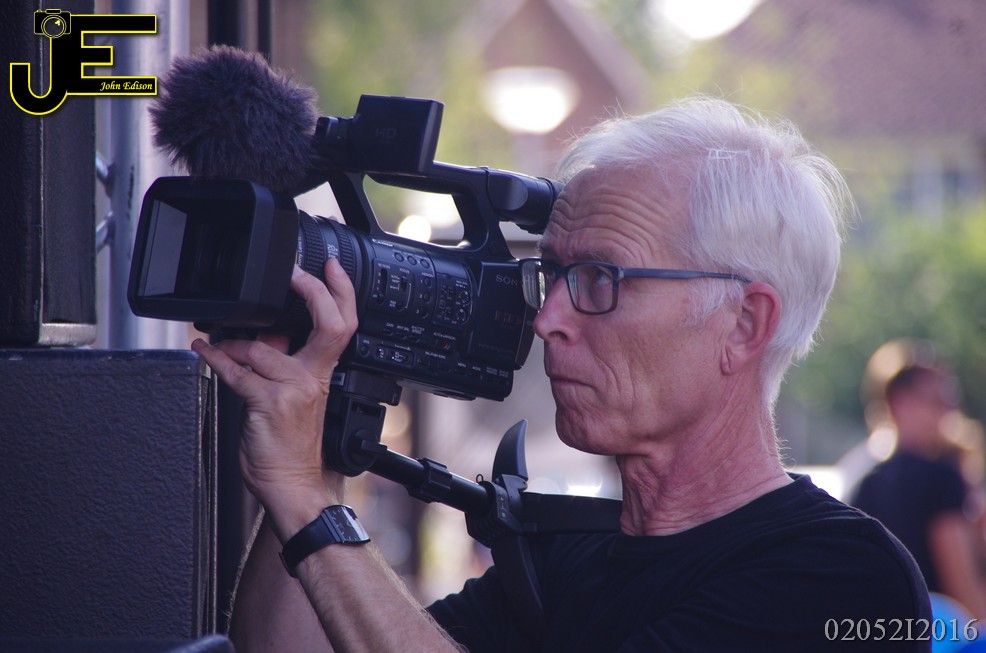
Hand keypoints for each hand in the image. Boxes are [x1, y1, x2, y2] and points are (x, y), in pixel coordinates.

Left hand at [192, 259, 356, 523]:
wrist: (292, 483)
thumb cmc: (293, 445)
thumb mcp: (297, 397)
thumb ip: (286, 363)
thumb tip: (270, 335)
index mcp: (325, 373)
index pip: (344, 325)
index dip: (341, 292)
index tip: (329, 267)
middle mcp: (313, 377)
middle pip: (329, 323)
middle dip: (313, 291)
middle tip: (294, 275)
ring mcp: (293, 388)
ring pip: (263, 347)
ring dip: (234, 343)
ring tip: (218, 345)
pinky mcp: (268, 402)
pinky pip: (237, 371)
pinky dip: (215, 357)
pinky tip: (204, 350)